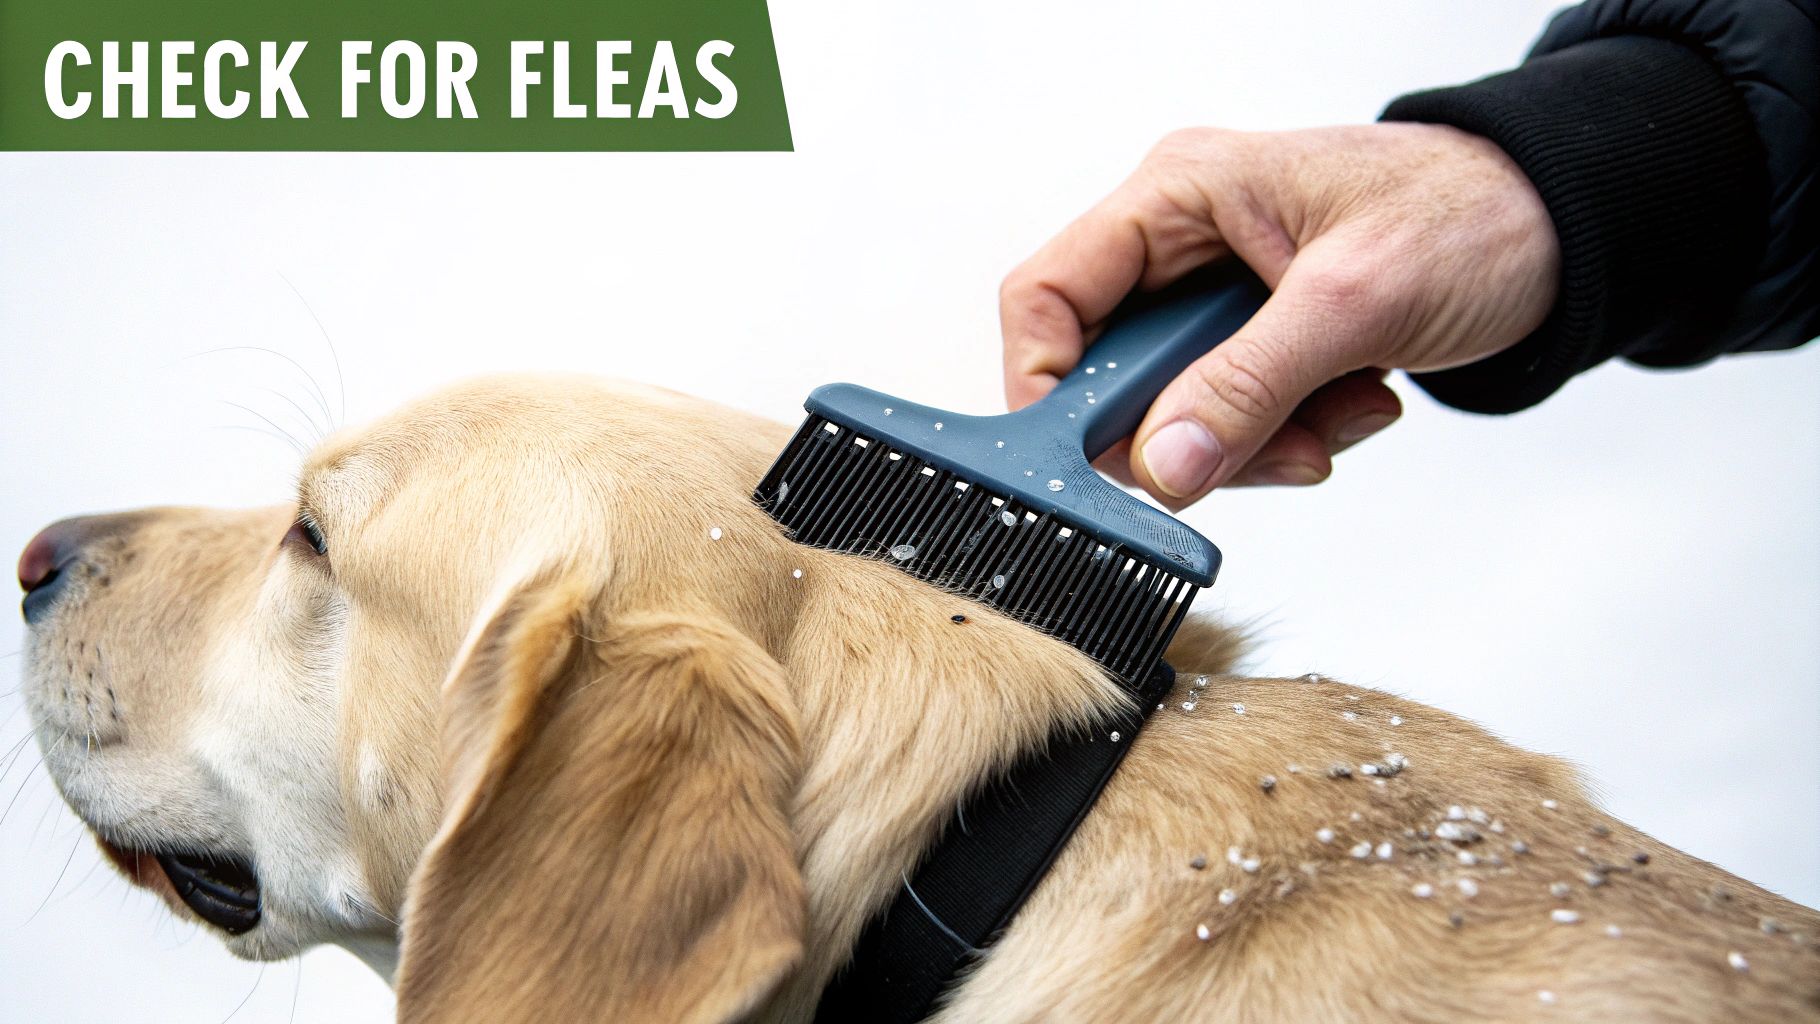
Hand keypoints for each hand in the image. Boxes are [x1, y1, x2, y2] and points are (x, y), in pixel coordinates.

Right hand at [1000, 123, 1559, 507]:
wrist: (1560, 228)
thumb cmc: (1473, 215)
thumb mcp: (1354, 302)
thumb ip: (1249, 386)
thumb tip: (1164, 467)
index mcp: (1180, 194)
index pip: (1047, 293)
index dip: (1045, 384)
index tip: (1085, 460)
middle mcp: (1182, 242)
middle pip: (1111, 372)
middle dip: (1187, 430)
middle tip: (1264, 449)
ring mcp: (1216, 295)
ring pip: (1174, 411)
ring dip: (1254, 440)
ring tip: (1338, 416)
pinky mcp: (1253, 337)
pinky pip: (1230, 417)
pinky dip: (1289, 434)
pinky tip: (1352, 402)